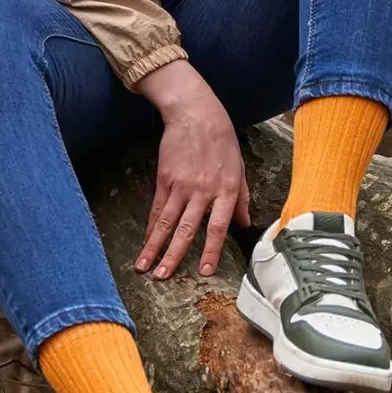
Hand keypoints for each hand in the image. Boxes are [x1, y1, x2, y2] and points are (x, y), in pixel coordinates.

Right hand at [132, 62, 250, 277]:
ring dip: (155, 247)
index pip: (218, 228)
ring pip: (167, 222)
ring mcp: (181, 185)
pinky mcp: (165, 179)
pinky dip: (151, 227)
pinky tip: (146, 242)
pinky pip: (157, 208)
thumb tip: (246, 224)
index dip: (210, 251)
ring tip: (146, 267)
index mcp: (227, 191)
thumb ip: (243, 199)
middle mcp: (203, 191)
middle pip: (187, 230)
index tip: (203, 271)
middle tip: (163, 277)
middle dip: (174, 256)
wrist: (197, 115)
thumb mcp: (240, 169)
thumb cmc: (222, 142)